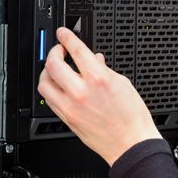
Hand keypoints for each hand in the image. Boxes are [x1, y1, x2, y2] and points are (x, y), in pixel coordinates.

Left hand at [38, 27, 161, 166]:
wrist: (131, 144)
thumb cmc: (132, 118)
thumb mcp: (123, 85)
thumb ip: (104, 69)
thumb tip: (94, 59)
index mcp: (99, 79)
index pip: (76, 50)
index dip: (67, 37)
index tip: (63, 33)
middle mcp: (81, 92)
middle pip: (53, 65)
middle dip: (53, 52)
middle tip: (58, 50)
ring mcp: (71, 107)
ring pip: (45, 83)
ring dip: (47, 72)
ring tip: (54, 68)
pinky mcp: (67, 119)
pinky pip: (49, 100)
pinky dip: (50, 89)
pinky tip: (57, 86)